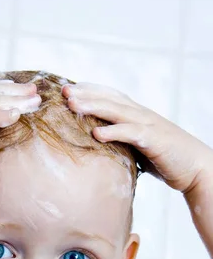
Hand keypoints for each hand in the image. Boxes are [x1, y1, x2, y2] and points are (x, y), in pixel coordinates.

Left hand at [62, 82, 212, 194]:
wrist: (195, 168)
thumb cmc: (167, 160)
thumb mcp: (140, 149)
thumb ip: (123, 144)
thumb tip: (103, 151)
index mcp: (138, 115)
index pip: (111, 97)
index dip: (90, 91)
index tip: (68, 89)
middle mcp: (142, 115)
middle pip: (110, 99)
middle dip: (86, 94)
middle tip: (63, 91)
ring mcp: (148, 125)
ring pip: (117, 111)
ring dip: (94, 107)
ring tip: (73, 105)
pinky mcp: (154, 140)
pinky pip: (131, 133)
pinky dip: (113, 132)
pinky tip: (96, 134)